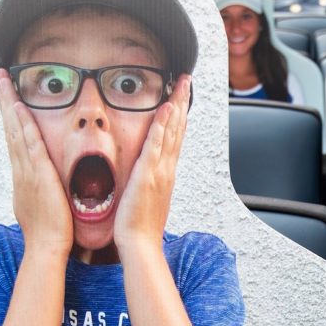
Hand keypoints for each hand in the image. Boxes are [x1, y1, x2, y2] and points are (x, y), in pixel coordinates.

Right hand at [0, 68, 72, 254]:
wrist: (47, 245)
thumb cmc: (49, 230)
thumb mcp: (40, 204)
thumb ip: (39, 190)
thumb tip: (39, 185)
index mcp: (22, 175)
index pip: (14, 138)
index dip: (10, 116)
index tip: (8, 97)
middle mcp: (20, 169)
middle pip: (9, 128)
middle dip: (5, 101)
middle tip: (0, 78)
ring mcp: (27, 170)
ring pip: (15, 130)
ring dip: (10, 104)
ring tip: (4, 82)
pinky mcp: (38, 174)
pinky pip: (30, 143)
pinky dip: (23, 125)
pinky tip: (19, 108)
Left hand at [115, 74, 190, 252]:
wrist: (140, 244)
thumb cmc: (139, 227)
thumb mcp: (146, 199)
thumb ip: (148, 183)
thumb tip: (146, 175)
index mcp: (165, 174)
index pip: (174, 138)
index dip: (179, 116)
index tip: (181, 97)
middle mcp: (167, 169)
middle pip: (178, 129)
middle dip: (182, 102)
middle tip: (186, 81)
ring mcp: (160, 171)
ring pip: (171, 132)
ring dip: (176, 106)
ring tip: (180, 85)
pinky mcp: (148, 174)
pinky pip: (156, 145)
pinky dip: (162, 126)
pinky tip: (166, 108)